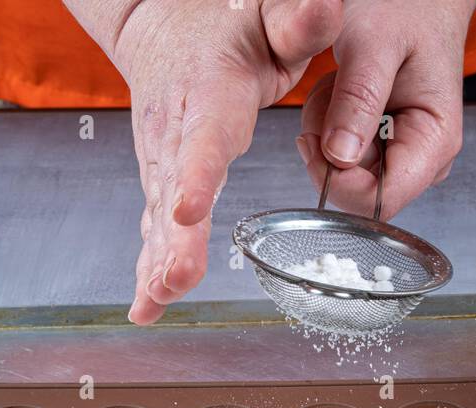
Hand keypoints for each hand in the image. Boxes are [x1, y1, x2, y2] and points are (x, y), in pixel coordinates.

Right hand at [66, 0, 342, 322]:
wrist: (160, 20)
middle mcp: (176, 132)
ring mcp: (162, 161)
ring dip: (158, 264)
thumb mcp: (268, 12)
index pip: (204, 139)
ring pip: (157, 219)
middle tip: (175, 281)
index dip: (196, 176)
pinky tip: (147, 309)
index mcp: (209, 92)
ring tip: (157, 302)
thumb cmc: (226, 18)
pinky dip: (149, 271)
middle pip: (173, 192)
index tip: (189, 211)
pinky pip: (153, 231)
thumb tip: (328, 7)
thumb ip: (298, 18)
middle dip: (173, 241)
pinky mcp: (159, 183)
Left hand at [297, 0, 475, 221]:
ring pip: (346, 172)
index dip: (340, 183)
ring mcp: (404, 154)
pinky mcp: (384, 145)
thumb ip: (357, 100)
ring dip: (328, 130)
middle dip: (331, 148)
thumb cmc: (408, 6)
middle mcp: (422, 157)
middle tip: (331, 93)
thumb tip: (340, 158)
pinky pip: (343, 153)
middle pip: (359, 191)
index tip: (314, 142)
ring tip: (340, 83)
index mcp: (433, 142)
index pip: (380, 202)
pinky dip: (330, 123)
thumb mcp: (374, 43)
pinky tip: (342, 90)